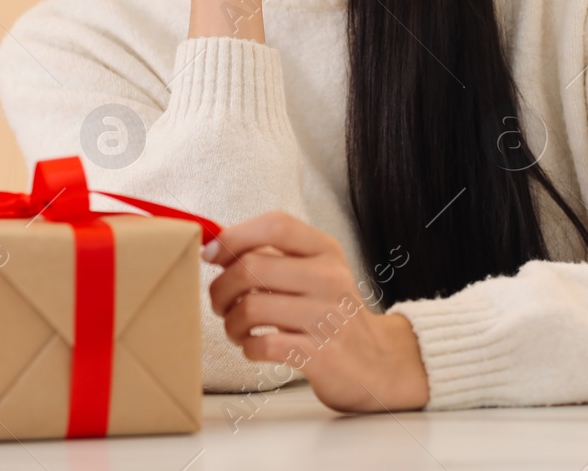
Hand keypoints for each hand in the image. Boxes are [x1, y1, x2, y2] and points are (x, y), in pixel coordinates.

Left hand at [205, 211, 429, 412]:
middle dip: (221, 288)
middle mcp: (330, 278)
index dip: (234, 235)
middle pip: (252, 267)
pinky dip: (247, 347)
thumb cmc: (330, 313)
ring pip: (251, 307)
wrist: (376, 362)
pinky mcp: (322, 354)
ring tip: (236, 328)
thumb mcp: (314, 273)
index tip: (211, 253)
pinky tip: (254, 347)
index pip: (276, 225)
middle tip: (220, 303)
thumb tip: (217, 247)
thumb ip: (272, 257)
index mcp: (325, 250)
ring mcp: (328, 317)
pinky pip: (263, 344)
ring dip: (231, 322)